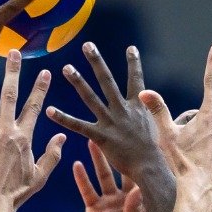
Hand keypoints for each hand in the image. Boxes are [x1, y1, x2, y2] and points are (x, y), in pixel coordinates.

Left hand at [0, 50, 65, 211]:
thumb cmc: (15, 194)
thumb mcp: (40, 177)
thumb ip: (52, 155)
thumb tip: (62, 137)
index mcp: (23, 137)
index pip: (35, 106)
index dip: (40, 87)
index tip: (44, 71)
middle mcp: (4, 131)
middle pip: (9, 94)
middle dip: (13, 71)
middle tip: (13, 52)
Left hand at [47, 42, 165, 185]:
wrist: (149, 166)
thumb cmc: (154, 149)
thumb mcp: (161, 124)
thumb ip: (155, 106)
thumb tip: (151, 92)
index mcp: (138, 106)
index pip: (136, 80)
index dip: (134, 64)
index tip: (131, 48)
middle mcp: (123, 109)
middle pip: (107, 81)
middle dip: (97, 62)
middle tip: (88, 46)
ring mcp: (111, 122)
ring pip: (91, 98)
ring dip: (78, 82)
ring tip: (66, 68)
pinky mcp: (101, 137)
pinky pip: (79, 125)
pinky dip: (64, 118)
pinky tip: (50, 110)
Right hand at [75, 141, 151, 211]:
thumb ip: (132, 211)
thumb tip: (137, 189)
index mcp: (142, 207)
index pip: (144, 179)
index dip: (143, 162)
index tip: (143, 141)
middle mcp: (127, 202)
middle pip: (123, 172)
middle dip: (119, 154)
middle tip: (116, 134)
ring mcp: (110, 205)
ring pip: (104, 177)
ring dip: (98, 160)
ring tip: (93, 141)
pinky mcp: (93, 210)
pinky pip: (87, 190)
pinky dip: (81, 178)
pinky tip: (76, 163)